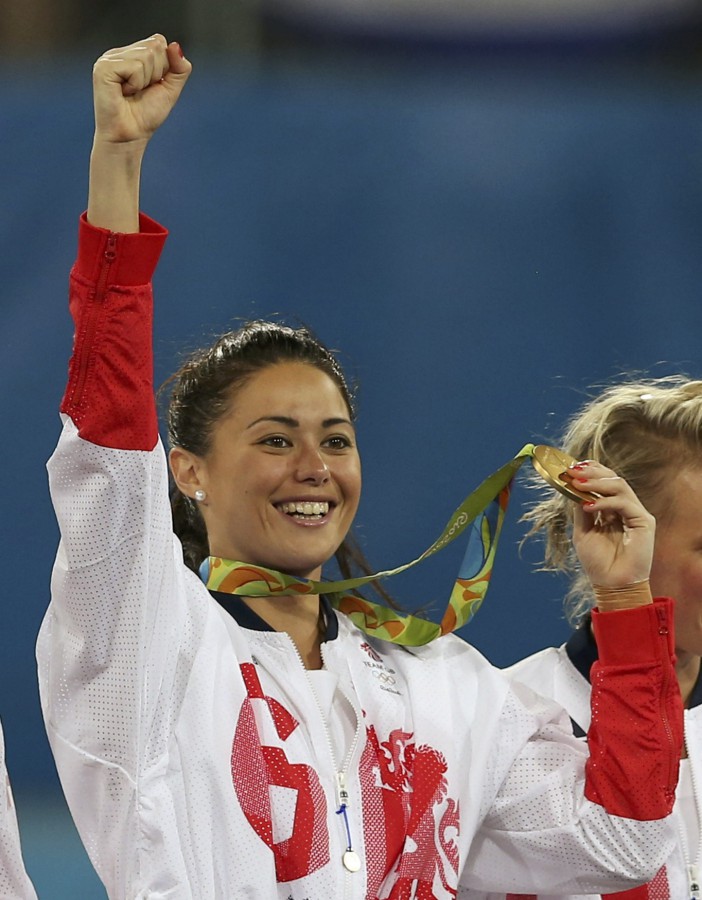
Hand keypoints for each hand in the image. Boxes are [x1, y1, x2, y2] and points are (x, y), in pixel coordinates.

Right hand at [92, 34, 191, 145]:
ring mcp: (109, 58)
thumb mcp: (170, 89)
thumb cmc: (146, 116)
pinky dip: (136, 84)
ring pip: (147, 55)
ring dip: (147, 80)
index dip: (164, 67)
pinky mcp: (103, 67)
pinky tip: (124, 93)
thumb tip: (175, 45)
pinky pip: (135, 67)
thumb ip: (180, 68)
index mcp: (132, 54)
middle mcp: (119, 53)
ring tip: (132, 93)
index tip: (152, 86)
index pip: (159, 41)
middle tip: (141, 91)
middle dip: (157, 73)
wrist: (130, 137)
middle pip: (155, 45)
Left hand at [569, 461, 654, 587]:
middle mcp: (625, 508)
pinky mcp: (644, 521)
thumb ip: (580, 509)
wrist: (612, 585)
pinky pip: (624, 503)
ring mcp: (636, 513)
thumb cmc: (598, 562)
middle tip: (573, 471)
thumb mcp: (582, 531)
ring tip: (577, 484)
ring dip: (596, 483)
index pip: (604, 481)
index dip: (590, 471)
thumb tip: (572, 487)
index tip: (571, 468)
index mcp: (611, 509)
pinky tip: (588, 507)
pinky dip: (605, 502)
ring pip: (619, 486)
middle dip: (592, 472)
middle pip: (613, 478)